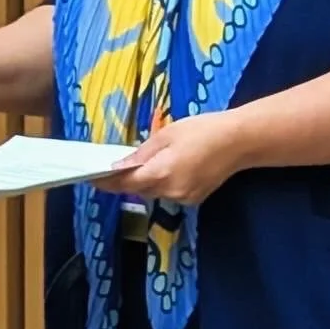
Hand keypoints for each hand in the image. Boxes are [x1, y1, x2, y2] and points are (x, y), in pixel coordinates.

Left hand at [94, 113, 248, 205]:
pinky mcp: (194, 199)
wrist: (240, 141)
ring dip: (145, 180)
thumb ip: (141, 153)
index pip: (125, 184)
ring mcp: (184, 198)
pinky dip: (162, 182)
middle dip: (126, 179)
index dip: (105, 182)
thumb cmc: (202, 130)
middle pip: (139, 189)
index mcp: (161, 174)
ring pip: (154, 191)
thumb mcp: (167, 135)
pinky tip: (168, 166)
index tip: (89, 177)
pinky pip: (169, 192)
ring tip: (143, 162)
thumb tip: (119, 166)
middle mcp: (170, 192)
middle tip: (113, 165)